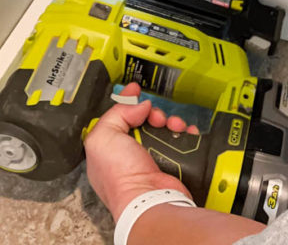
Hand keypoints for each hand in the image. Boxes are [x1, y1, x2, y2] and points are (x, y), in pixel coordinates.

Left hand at [84, 82, 199, 221]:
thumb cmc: (120, 174)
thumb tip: (140, 106)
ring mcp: (152, 160)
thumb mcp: (103, 137)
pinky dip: (185, 133)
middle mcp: (130, 155)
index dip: (127, 101)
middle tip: (156, 116)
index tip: (136, 89)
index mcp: (109, 150)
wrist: (148, 198)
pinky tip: (184, 131)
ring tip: (173, 125)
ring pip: (164, 129)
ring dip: (170, 121)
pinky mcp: (172, 163)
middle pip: (144, 121)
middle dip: (153, 113)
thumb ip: (117, 113)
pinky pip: (180, 141)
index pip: (117, 118)